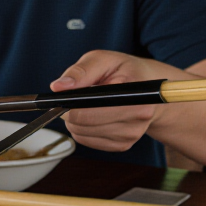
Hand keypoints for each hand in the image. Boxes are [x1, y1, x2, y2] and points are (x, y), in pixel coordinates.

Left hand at [50, 50, 169, 152]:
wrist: (147, 88)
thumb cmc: (125, 70)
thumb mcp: (104, 59)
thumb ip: (80, 70)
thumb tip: (58, 87)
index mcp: (134, 98)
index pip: (89, 113)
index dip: (69, 105)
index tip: (63, 95)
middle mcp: (136, 121)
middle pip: (82, 126)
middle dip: (70, 111)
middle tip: (75, 96)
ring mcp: (130, 137)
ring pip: (81, 135)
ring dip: (76, 120)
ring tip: (88, 103)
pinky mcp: (122, 146)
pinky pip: (87, 141)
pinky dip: (82, 128)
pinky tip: (93, 114)